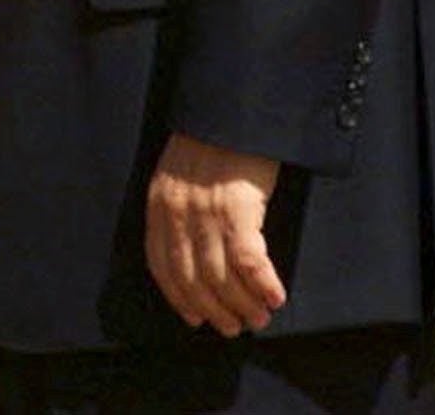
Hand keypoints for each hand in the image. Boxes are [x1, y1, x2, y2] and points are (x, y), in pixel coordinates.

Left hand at [145, 132, 284, 335]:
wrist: (231, 108)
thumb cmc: (212, 140)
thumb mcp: (179, 173)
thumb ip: (179, 207)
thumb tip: (195, 249)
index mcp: (159, 203)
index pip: (161, 264)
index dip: (178, 297)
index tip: (194, 318)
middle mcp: (177, 212)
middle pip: (191, 278)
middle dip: (213, 309)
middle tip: (234, 327)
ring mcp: (207, 211)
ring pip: (220, 276)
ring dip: (242, 304)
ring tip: (258, 318)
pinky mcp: (239, 209)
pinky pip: (249, 261)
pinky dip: (263, 285)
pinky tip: (276, 298)